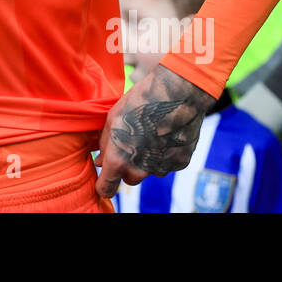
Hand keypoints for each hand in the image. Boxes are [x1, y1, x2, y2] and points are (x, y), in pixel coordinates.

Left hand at [95, 64, 214, 199]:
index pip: (106, 188)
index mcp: (119, 160)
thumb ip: (105, 145)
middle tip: (132, 143)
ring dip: (149, 160)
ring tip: (153, 133)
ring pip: (150, 171)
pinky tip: (168, 133)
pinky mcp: (180, 163)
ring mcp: (162, 168)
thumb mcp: (113, 119)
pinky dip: (167, 154)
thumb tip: (101, 162)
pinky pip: (169, 164)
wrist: (176, 93)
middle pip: (129, 179)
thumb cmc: (140, 101)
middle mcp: (140, 170)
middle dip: (127, 167)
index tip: (105, 178)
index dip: (104, 185)